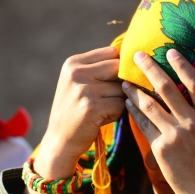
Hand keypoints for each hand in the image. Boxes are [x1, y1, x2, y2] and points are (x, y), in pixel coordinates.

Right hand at [31, 47, 124, 189]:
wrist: (60, 141)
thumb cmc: (74, 111)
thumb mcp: (78, 83)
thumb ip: (99, 68)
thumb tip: (134, 57)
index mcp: (72, 63)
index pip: (112, 52)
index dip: (118, 68)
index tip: (110, 82)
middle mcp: (76, 73)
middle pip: (118, 67)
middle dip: (120, 83)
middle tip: (107, 97)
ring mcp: (83, 89)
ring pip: (122, 88)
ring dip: (118, 100)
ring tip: (101, 110)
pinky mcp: (92, 107)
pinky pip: (121, 104)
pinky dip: (116, 113)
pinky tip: (101, 119)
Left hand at [122, 49, 194, 193]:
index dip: (183, 66)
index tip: (170, 52)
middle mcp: (192, 124)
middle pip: (167, 90)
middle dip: (150, 70)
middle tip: (137, 55)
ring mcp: (175, 136)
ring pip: (150, 106)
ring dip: (135, 91)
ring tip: (124, 81)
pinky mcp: (161, 149)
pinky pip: (145, 126)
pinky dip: (135, 112)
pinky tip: (128, 103)